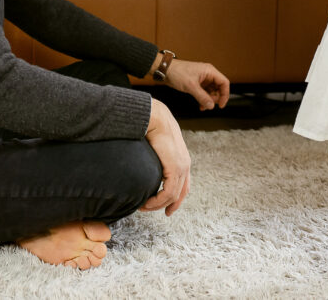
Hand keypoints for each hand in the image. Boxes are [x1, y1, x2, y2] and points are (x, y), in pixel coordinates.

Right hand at [141, 98, 190, 215]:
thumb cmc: (152, 127)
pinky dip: (157, 201)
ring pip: (173, 196)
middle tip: (148, 209)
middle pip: (180, 193)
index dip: (176, 199)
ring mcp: (182, 167)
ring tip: (142, 206)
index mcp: (182, 159)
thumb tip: (145, 160)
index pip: (183, 185)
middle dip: (166, 205)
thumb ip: (155, 155)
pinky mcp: (175, 168)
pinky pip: (168, 193)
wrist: (155, 117)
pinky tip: (146, 202)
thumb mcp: (156, 145)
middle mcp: (185, 165)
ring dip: (157, 204)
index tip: (166, 209)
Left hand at [164, 58, 229, 110]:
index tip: (221, 104)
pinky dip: (204, 99)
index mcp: (209, 71)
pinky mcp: (197, 83)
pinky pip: (204, 92)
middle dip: (215, 98)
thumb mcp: (191, 86)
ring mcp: (202, 79)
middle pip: (219, 88)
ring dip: (209, 100)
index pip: (224, 82)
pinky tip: (200, 105)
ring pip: (211, 91)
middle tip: (209, 105)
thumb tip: (211, 106)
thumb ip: (202, 97)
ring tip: (203, 106)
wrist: (165, 70)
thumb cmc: (177, 72)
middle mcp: (208, 74)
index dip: (225, 94)